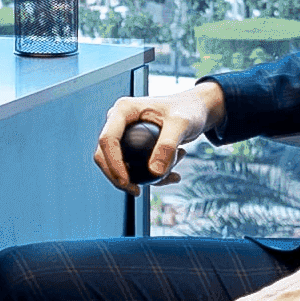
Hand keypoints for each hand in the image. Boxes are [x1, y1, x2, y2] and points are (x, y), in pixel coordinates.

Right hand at [95, 81, 225, 191]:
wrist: (196, 109)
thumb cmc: (188, 109)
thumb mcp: (182, 124)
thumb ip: (168, 145)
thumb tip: (154, 171)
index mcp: (123, 110)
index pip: (107, 139)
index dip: (113, 163)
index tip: (127, 182)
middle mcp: (119, 121)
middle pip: (104, 154)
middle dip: (117, 177)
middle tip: (136, 191)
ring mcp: (125, 134)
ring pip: (118, 164)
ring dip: (141, 176)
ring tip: (172, 171)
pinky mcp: (133, 146)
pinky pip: (133, 167)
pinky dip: (151, 176)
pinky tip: (173, 175)